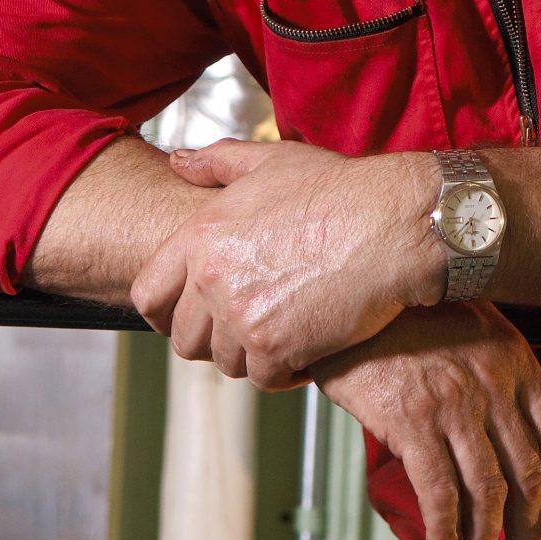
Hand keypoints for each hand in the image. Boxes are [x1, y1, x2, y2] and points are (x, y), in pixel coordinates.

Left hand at [129, 139, 441, 386]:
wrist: (392, 224)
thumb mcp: (272, 160)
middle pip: (185, 339)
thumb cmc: (339, 191)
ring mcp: (242, 318)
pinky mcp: (276, 349)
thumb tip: (178, 161)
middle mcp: (212, 280)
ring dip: (250, 354)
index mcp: (201, 236)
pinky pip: (263, 378)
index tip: (187, 316)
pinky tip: (306, 346)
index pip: (148, 294)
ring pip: (224, 362)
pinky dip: (284, 371)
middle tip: (248, 326)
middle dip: (213, 338)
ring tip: (283, 330)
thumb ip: (217, 162)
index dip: (164, 311)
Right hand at [316, 303, 540, 539]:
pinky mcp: (411, 419)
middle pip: (527, 476)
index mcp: (518, 365)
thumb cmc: (424, 321)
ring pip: (486, 491)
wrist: (358, 298)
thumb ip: (531, 380)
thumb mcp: (489, 336)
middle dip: (529, 534)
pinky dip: (445, 528)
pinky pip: (438, 489)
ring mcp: (454, 404)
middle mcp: (494, 385)